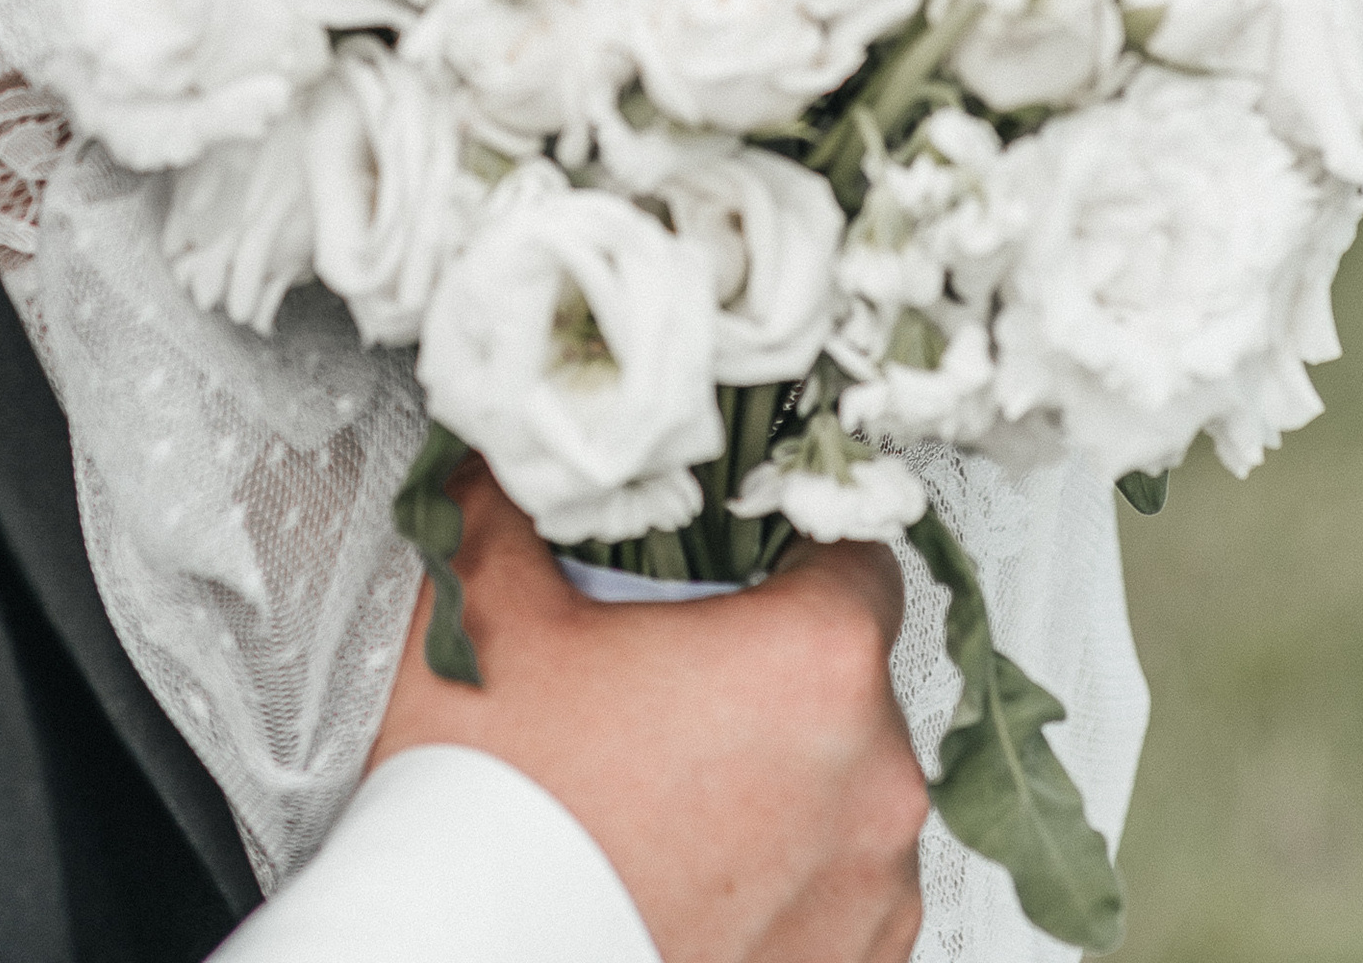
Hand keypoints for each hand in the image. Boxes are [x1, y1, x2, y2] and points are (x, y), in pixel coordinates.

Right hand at [369, 469, 926, 962]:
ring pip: (848, 793)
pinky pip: (843, 894)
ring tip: (671, 800)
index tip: (735, 570)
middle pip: (848, 681)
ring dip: (785, 786)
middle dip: (770, 678)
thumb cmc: (500, 821)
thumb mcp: (487, 614)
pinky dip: (786, 880)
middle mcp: (874, 780)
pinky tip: (693, 872)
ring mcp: (875, 893)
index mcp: (815, 663)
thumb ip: (511, 508)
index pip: (856, 557)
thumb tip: (507, 467)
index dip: (789, 553)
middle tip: (669, 693)